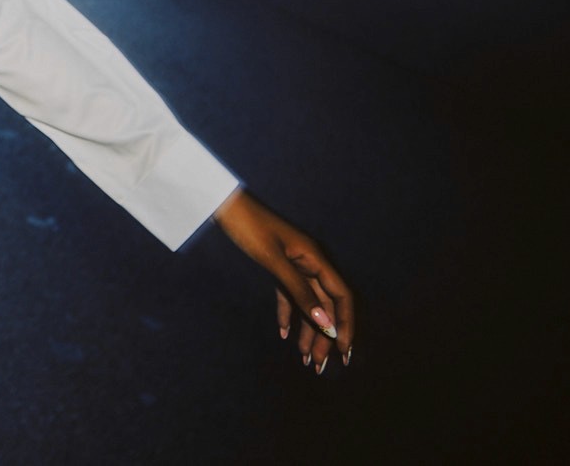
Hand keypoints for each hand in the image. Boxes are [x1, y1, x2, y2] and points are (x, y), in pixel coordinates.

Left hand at [212, 189, 354, 375]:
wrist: (224, 204)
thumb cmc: (249, 227)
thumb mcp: (274, 261)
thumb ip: (299, 292)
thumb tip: (326, 324)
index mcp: (315, 257)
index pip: (341, 297)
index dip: (346, 325)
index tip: (343, 353)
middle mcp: (310, 261)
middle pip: (325, 304)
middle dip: (325, 336)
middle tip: (319, 366)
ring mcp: (294, 263)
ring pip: (308, 302)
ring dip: (308, 330)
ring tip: (305, 358)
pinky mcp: (278, 264)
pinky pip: (289, 294)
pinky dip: (287, 314)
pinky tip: (283, 334)